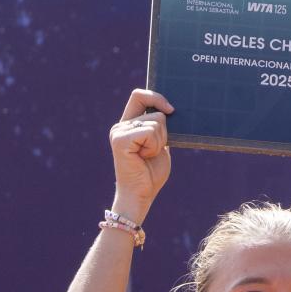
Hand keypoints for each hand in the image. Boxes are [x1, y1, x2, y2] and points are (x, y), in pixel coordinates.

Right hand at [109, 89, 173, 216]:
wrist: (141, 195)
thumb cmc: (151, 173)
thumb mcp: (160, 144)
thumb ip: (160, 127)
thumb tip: (172, 109)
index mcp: (128, 124)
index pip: (139, 96)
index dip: (156, 97)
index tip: (171, 110)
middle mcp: (120, 126)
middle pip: (155, 111)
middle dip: (164, 132)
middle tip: (154, 150)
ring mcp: (119, 132)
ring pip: (156, 123)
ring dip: (160, 142)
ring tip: (147, 156)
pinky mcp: (120, 140)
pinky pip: (150, 133)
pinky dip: (154, 147)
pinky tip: (144, 157)